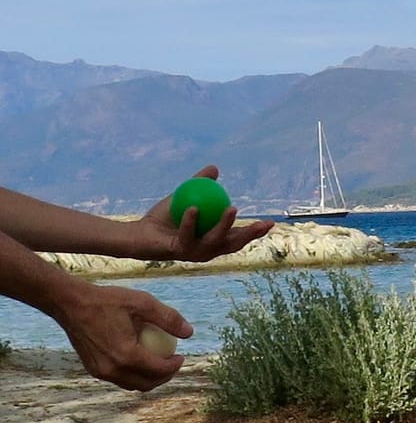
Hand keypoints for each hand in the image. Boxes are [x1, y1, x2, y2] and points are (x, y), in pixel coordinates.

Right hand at [53, 281, 190, 391]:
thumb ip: (168, 318)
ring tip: (159, 363)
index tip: (181, 356)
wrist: (70, 304)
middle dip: (165, 377)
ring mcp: (100, 372)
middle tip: (173, 363)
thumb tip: (189, 333)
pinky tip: (140, 360)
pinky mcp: (92, 369)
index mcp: (126, 355)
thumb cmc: (107, 301)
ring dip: (149, 378)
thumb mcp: (143, 302)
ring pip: (132, 384)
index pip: (159, 370)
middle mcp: (112, 369)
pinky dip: (133, 374)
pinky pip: (119, 379)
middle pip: (147, 383)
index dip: (175, 366)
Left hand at [129, 165, 273, 263]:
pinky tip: (193, 208)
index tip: (270, 222)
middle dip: (250, 234)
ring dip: (224, 225)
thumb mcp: (185, 195)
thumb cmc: (163, 217)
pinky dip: (191, 221)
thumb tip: (215, 169)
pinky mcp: (178, 251)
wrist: (138, 232)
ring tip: (232, 209)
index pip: (238, 237)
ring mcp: (194, 253)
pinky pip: (188, 235)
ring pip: (214, 241)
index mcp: (213, 241)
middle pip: (233, 244)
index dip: (255, 232)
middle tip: (263, 223)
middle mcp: (207, 251)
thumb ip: (200, 184)